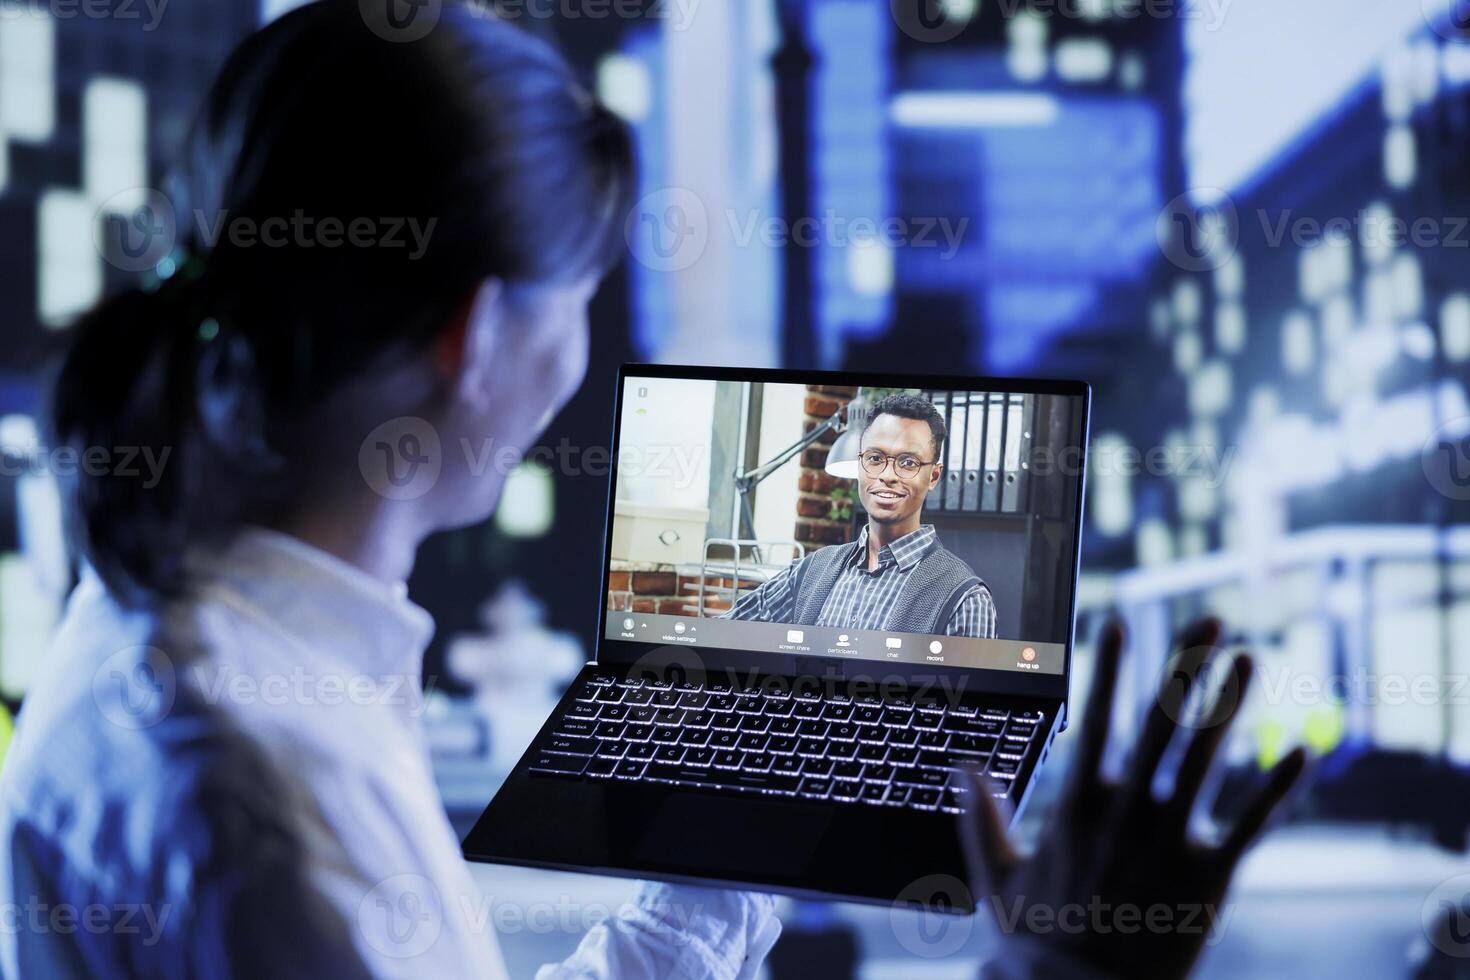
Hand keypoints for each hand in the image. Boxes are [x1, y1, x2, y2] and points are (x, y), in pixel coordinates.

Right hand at [957, 618, 1306, 979]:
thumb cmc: (1038, 943)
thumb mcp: (995, 877)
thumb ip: (981, 817)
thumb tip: (963, 766)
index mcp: (1078, 807)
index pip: (1097, 720)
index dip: (1111, 669)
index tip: (1121, 623)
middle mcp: (1128, 812)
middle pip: (1162, 723)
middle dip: (1187, 667)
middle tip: (1210, 619)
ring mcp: (1172, 842)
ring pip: (1206, 760)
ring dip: (1230, 706)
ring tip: (1251, 661)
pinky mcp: (1211, 878)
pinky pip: (1249, 824)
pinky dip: (1275, 788)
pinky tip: (1299, 750)